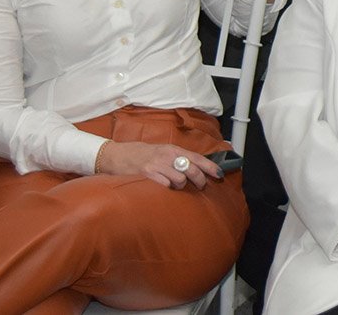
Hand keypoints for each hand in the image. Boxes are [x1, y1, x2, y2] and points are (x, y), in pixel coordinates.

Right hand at [96, 141, 221, 188]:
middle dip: (199, 180)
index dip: (210, 166)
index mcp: (173, 150)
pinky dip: (167, 189)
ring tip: (175, 185)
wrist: (117, 155)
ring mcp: (156, 165)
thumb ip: (177, 158)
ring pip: (180, 179)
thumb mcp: (162, 152)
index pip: (197, 157)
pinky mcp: (146, 175)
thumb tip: (196, 167)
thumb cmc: (142, 155)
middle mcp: (167, 156)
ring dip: (181, 185)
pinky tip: (163, 188)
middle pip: (192, 169)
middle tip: (200, 186)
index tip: (220, 174)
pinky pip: (165, 185)